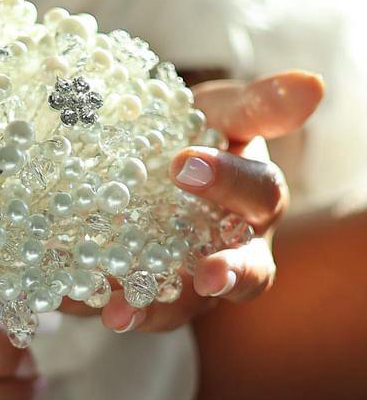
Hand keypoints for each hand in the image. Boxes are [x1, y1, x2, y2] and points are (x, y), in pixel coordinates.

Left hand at [66, 70, 323, 331]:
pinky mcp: (149, 296)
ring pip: (187, 305)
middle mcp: (236, 248)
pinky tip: (87, 305)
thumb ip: (257, 105)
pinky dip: (114, 309)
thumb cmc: (195, 133)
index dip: (229, 181)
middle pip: (248, 270)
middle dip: (228, 273)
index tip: (184, 165)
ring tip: (123, 313)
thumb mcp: (221, 112)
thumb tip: (311, 86)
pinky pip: (137, 310)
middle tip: (207, 274)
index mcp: (257, 198)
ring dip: (157, 310)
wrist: (135, 157)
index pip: (259, 192)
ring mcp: (194, 281)